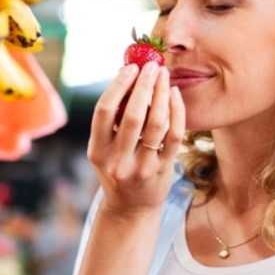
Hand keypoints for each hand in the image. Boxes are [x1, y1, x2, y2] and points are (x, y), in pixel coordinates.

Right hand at [87, 61, 185, 220]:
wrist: (130, 208)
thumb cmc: (117, 168)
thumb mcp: (105, 149)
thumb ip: (112, 119)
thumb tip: (127, 74)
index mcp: (97, 151)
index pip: (104, 111)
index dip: (118, 86)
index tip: (130, 67)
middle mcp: (117, 161)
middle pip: (132, 115)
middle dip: (144, 86)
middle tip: (152, 66)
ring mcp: (141, 168)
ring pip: (156, 124)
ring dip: (161, 95)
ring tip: (165, 76)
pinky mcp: (163, 170)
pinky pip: (174, 135)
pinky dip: (176, 111)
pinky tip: (175, 95)